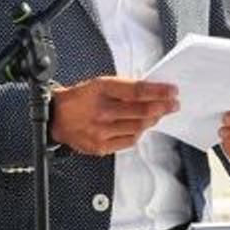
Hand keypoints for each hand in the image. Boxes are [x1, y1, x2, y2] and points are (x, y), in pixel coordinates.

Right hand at [50, 76, 177, 154]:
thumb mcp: (99, 84)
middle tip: (173, 104)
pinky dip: (138, 133)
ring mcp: (101, 130)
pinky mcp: (101, 146)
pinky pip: (129, 141)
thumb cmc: (78, 99)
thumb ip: (124, 87)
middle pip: (141, 111)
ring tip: (157, 114)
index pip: (137, 91)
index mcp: (101, 89)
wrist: (56, 118)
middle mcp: (101, 110)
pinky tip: (140, 127)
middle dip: (162, 107)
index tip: (172, 91)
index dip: (158, 91)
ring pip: (138, 127)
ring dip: (152, 120)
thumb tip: (151, 90)